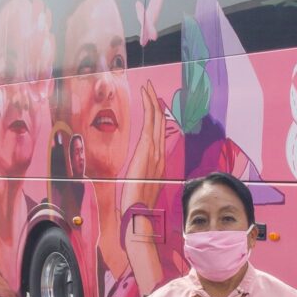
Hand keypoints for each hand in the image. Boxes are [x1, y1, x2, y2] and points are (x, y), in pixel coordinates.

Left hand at [122, 81, 165, 211]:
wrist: (139, 210)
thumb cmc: (137, 204)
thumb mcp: (139, 188)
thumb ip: (140, 179)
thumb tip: (136, 180)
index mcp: (158, 162)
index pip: (159, 134)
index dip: (158, 117)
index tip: (154, 104)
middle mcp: (160, 154)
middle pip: (160, 123)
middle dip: (155, 104)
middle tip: (151, 88)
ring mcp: (155, 150)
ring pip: (157, 119)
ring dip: (152, 100)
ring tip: (148, 86)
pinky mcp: (147, 148)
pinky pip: (150, 122)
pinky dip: (149, 107)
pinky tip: (147, 96)